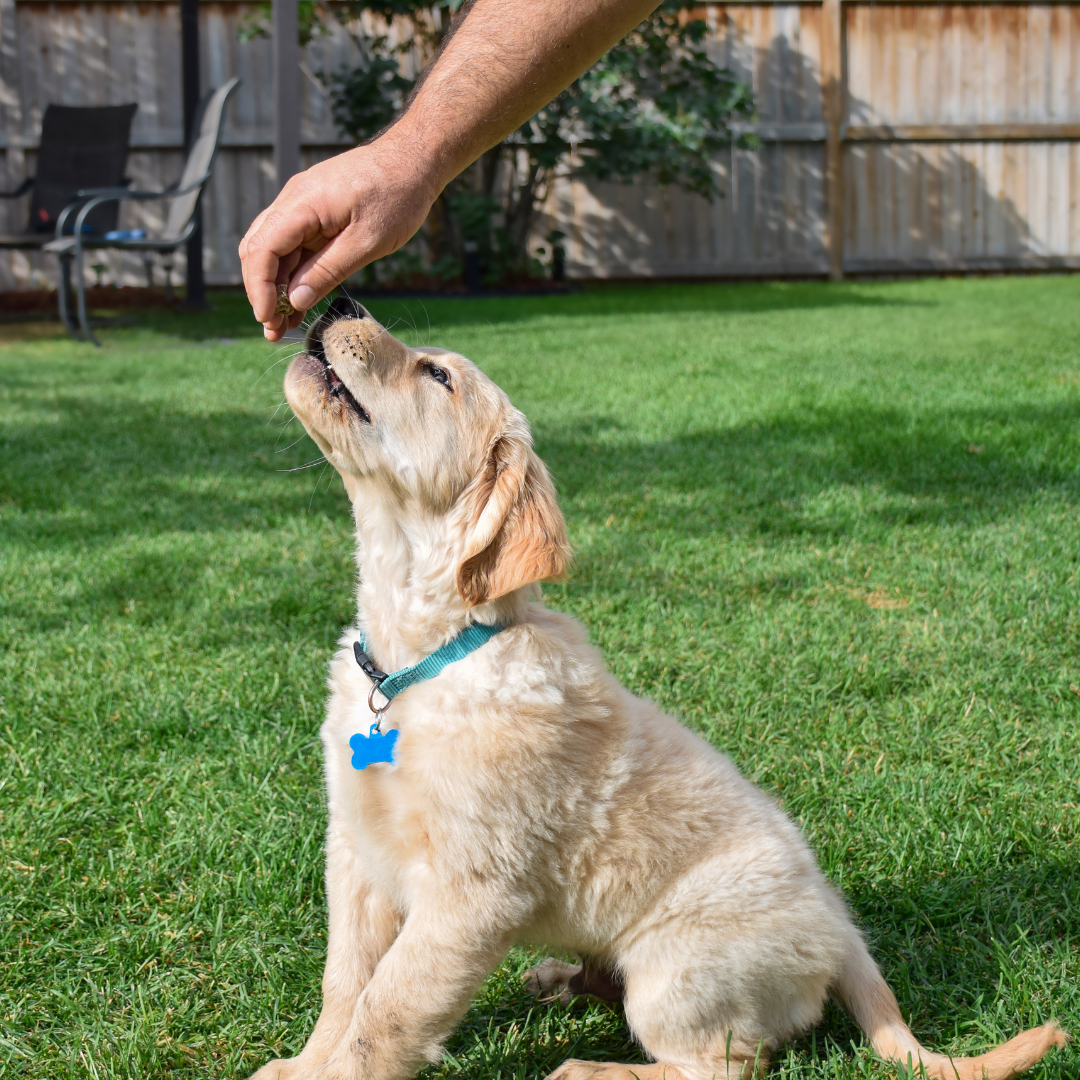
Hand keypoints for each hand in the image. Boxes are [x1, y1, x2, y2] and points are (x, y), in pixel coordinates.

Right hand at [239, 134, 438, 340]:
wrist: (414, 160)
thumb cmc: (397, 196)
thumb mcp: (367, 242)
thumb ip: (328, 270)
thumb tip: (296, 300)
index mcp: (302, 204)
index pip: (261, 249)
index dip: (259, 288)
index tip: (268, 318)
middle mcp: (293, 201)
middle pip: (259, 251)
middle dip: (262, 292)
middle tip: (274, 330)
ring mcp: (302, 205)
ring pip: (275, 251)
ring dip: (276, 287)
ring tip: (285, 324)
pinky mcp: (315, 213)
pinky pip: (295, 246)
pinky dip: (294, 274)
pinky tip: (300, 302)